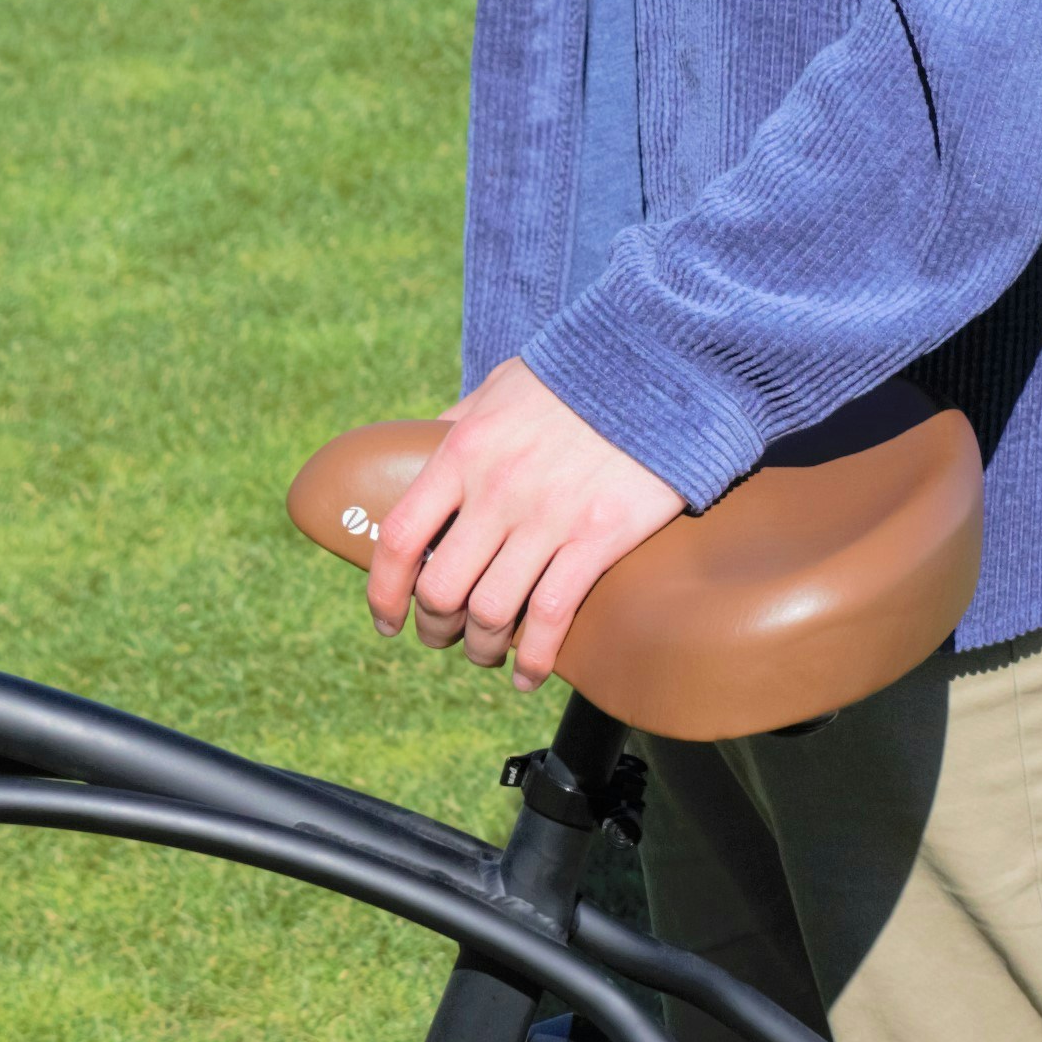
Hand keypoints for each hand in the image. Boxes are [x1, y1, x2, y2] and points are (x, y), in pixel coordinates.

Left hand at [365, 360, 685, 686]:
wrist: (659, 367)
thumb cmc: (578, 375)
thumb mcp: (500, 386)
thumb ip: (459, 422)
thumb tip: (426, 446)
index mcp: (463, 453)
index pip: (399, 538)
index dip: (382, 591)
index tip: (386, 618)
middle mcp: (497, 490)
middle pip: (441, 589)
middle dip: (435, 627)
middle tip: (443, 637)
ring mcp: (548, 517)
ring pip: (491, 612)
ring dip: (481, 648)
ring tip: (487, 654)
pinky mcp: (598, 538)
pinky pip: (551, 616)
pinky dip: (533, 658)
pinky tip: (529, 674)